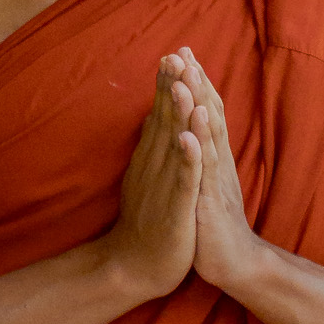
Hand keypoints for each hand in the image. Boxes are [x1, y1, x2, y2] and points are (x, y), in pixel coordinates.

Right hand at [98, 55, 203, 302]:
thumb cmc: (145, 223)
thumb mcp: (147, 178)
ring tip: (182, 83)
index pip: (160, 115)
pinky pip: (183, 181)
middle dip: (171, 87)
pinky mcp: (175, 210)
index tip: (174, 53)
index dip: (167, 85)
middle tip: (174, 54)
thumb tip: (154, 119)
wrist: (133, 269)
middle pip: (164, 121)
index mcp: (151, 159)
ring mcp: (163, 187)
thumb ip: (151, 149)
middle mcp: (154, 167)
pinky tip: (190, 138)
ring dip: (177, 113)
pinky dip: (187, 159)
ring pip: (173, 144)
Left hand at [174, 49, 270, 296]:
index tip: (184, 53)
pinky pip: (202, 177)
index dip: (197, 83)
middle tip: (185, 51)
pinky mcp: (208, 205)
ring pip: (207, 139)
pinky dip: (197, 154)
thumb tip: (194, 127)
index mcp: (214, 158)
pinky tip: (189, 134)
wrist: (234, 264)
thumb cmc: (215, 223)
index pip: (206, 113)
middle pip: (210, 116)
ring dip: (198, 108)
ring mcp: (215, 183)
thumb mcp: (206, 181)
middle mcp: (218, 163)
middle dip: (198, 83)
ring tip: (188, 79)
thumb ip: (203, 154)